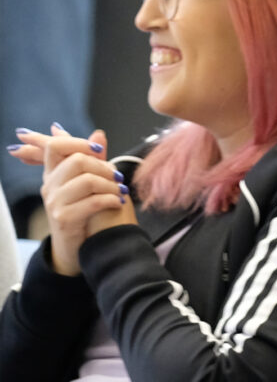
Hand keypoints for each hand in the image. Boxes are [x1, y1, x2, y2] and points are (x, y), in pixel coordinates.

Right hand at [15, 126, 134, 275]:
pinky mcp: (64, 219)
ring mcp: (54, 203)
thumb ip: (93, 158)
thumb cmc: (89, 213)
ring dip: (111, 185)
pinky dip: (112, 200)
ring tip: (121, 192)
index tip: (99, 149)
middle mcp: (49, 186)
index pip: (56, 146)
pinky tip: (118, 202)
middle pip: (77, 160)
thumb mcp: (89, 184)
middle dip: (104, 167)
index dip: (79, 143)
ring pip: (88, 180)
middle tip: (118, 178)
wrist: (84, 249)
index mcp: (53, 174)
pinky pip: (93, 201)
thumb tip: (99, 132)